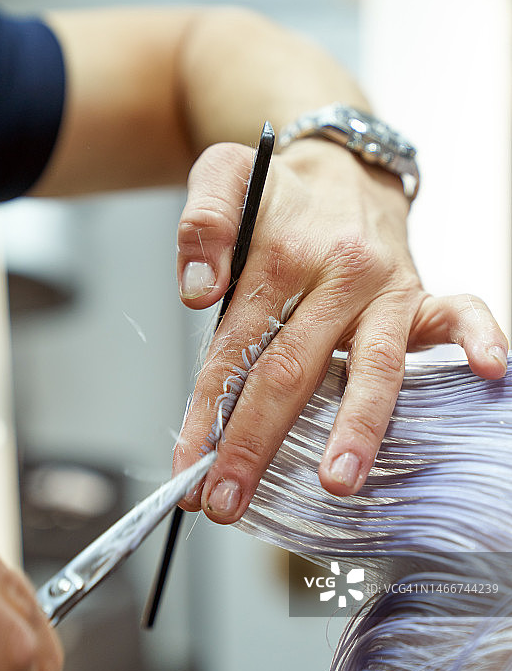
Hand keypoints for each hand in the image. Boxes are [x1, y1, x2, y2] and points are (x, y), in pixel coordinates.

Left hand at [173, 139, 507, 522]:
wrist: (344, 167)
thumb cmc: (281, 193)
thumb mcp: (224, 177)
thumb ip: (202, 226)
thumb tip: (197, 294)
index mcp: (279, 255)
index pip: (235, 348)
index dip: (208, 413)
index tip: (188, 469)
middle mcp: (336, 275)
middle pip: (292, 369)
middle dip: (256, 444)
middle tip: (229, 503)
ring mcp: (384, 289)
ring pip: (373, 364)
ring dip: (356, 426)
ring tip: (336, 482)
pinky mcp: (420, 294)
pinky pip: (458, 312)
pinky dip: (477, 337)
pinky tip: (484, 371)